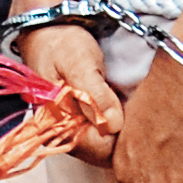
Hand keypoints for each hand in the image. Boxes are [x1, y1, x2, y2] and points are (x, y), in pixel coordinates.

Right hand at [29, 22, 125, 168]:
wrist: (46, 31)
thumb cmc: (60, 44)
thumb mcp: (80, 63)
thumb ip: (95, 95)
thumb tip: (114, 125)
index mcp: (58, 124)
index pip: (100, 151)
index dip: (122, 137)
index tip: (136, 116)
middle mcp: (63, 132)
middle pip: (103, 151)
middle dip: (124, 134)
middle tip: (136, 107)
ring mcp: (71, 127)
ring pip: (105, 142)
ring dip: (120, 126)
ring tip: (128, 102)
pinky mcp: (78, 119)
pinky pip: (102, 130)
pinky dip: (115, 119)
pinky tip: (120, 102)